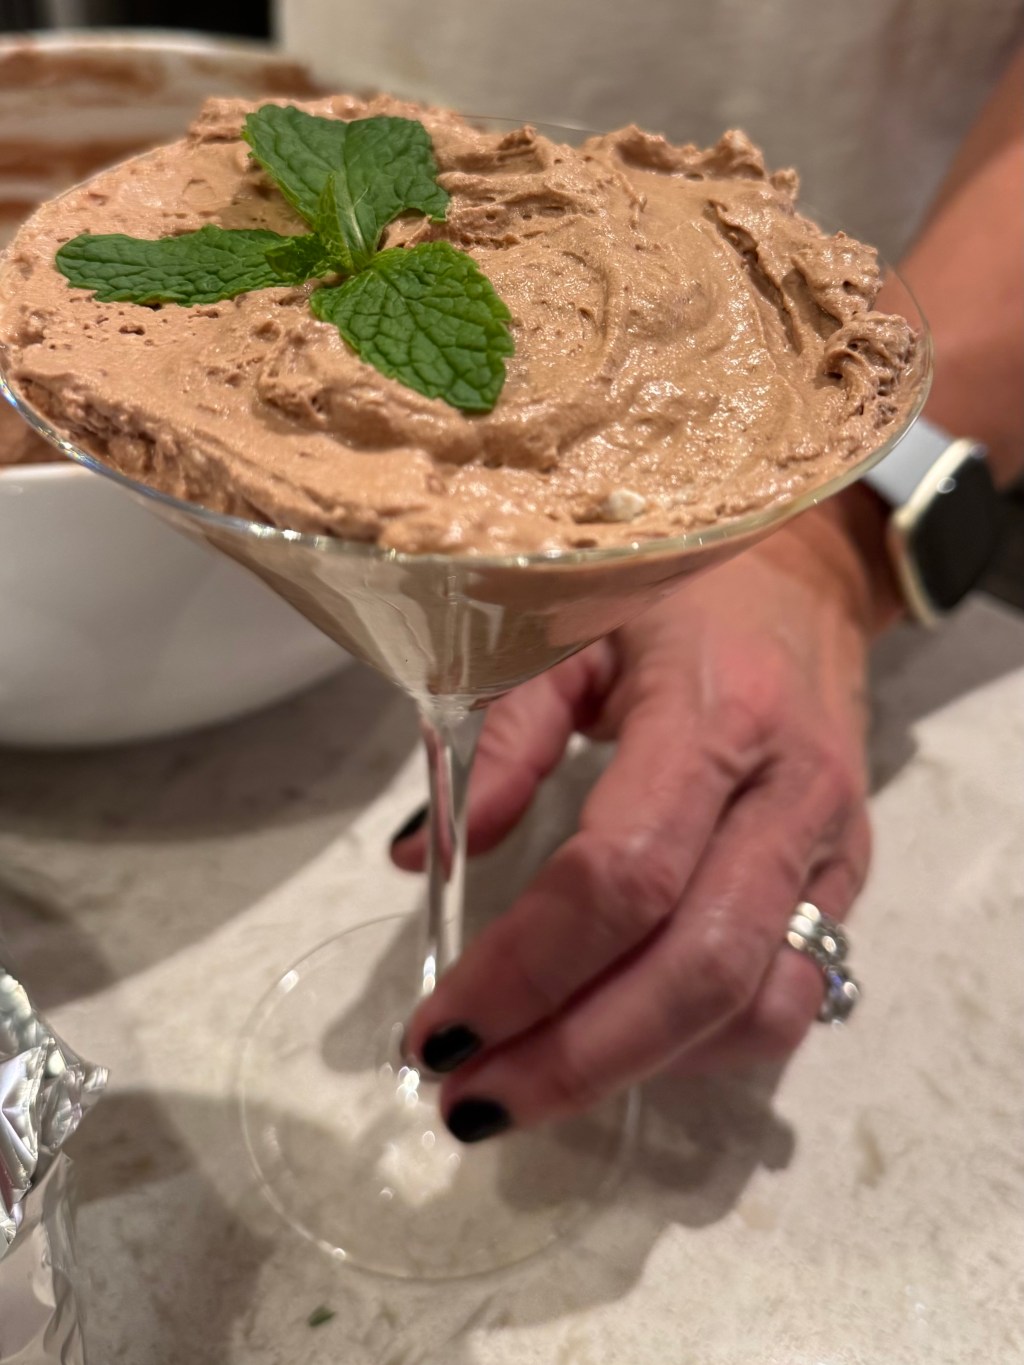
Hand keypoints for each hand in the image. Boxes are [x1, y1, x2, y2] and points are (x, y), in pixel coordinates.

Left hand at [393, 506, 876, 1140]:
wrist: (807, 576)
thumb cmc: (673, 589)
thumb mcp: (569, 630)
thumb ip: (501, 740)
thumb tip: (420, 862)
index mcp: (713, 714)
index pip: (619, 875)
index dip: (524, 970)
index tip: (437, 1033)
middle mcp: (789, 794)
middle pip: (694, 969)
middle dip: (573, 1057)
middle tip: (469, 1104)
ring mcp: (833, 845)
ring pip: (757, 1002)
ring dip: (638, 1069)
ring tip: (530, 1087)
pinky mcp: (848, 876)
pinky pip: (791, 992)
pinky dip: (703, 1045)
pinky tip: (621, 1043)